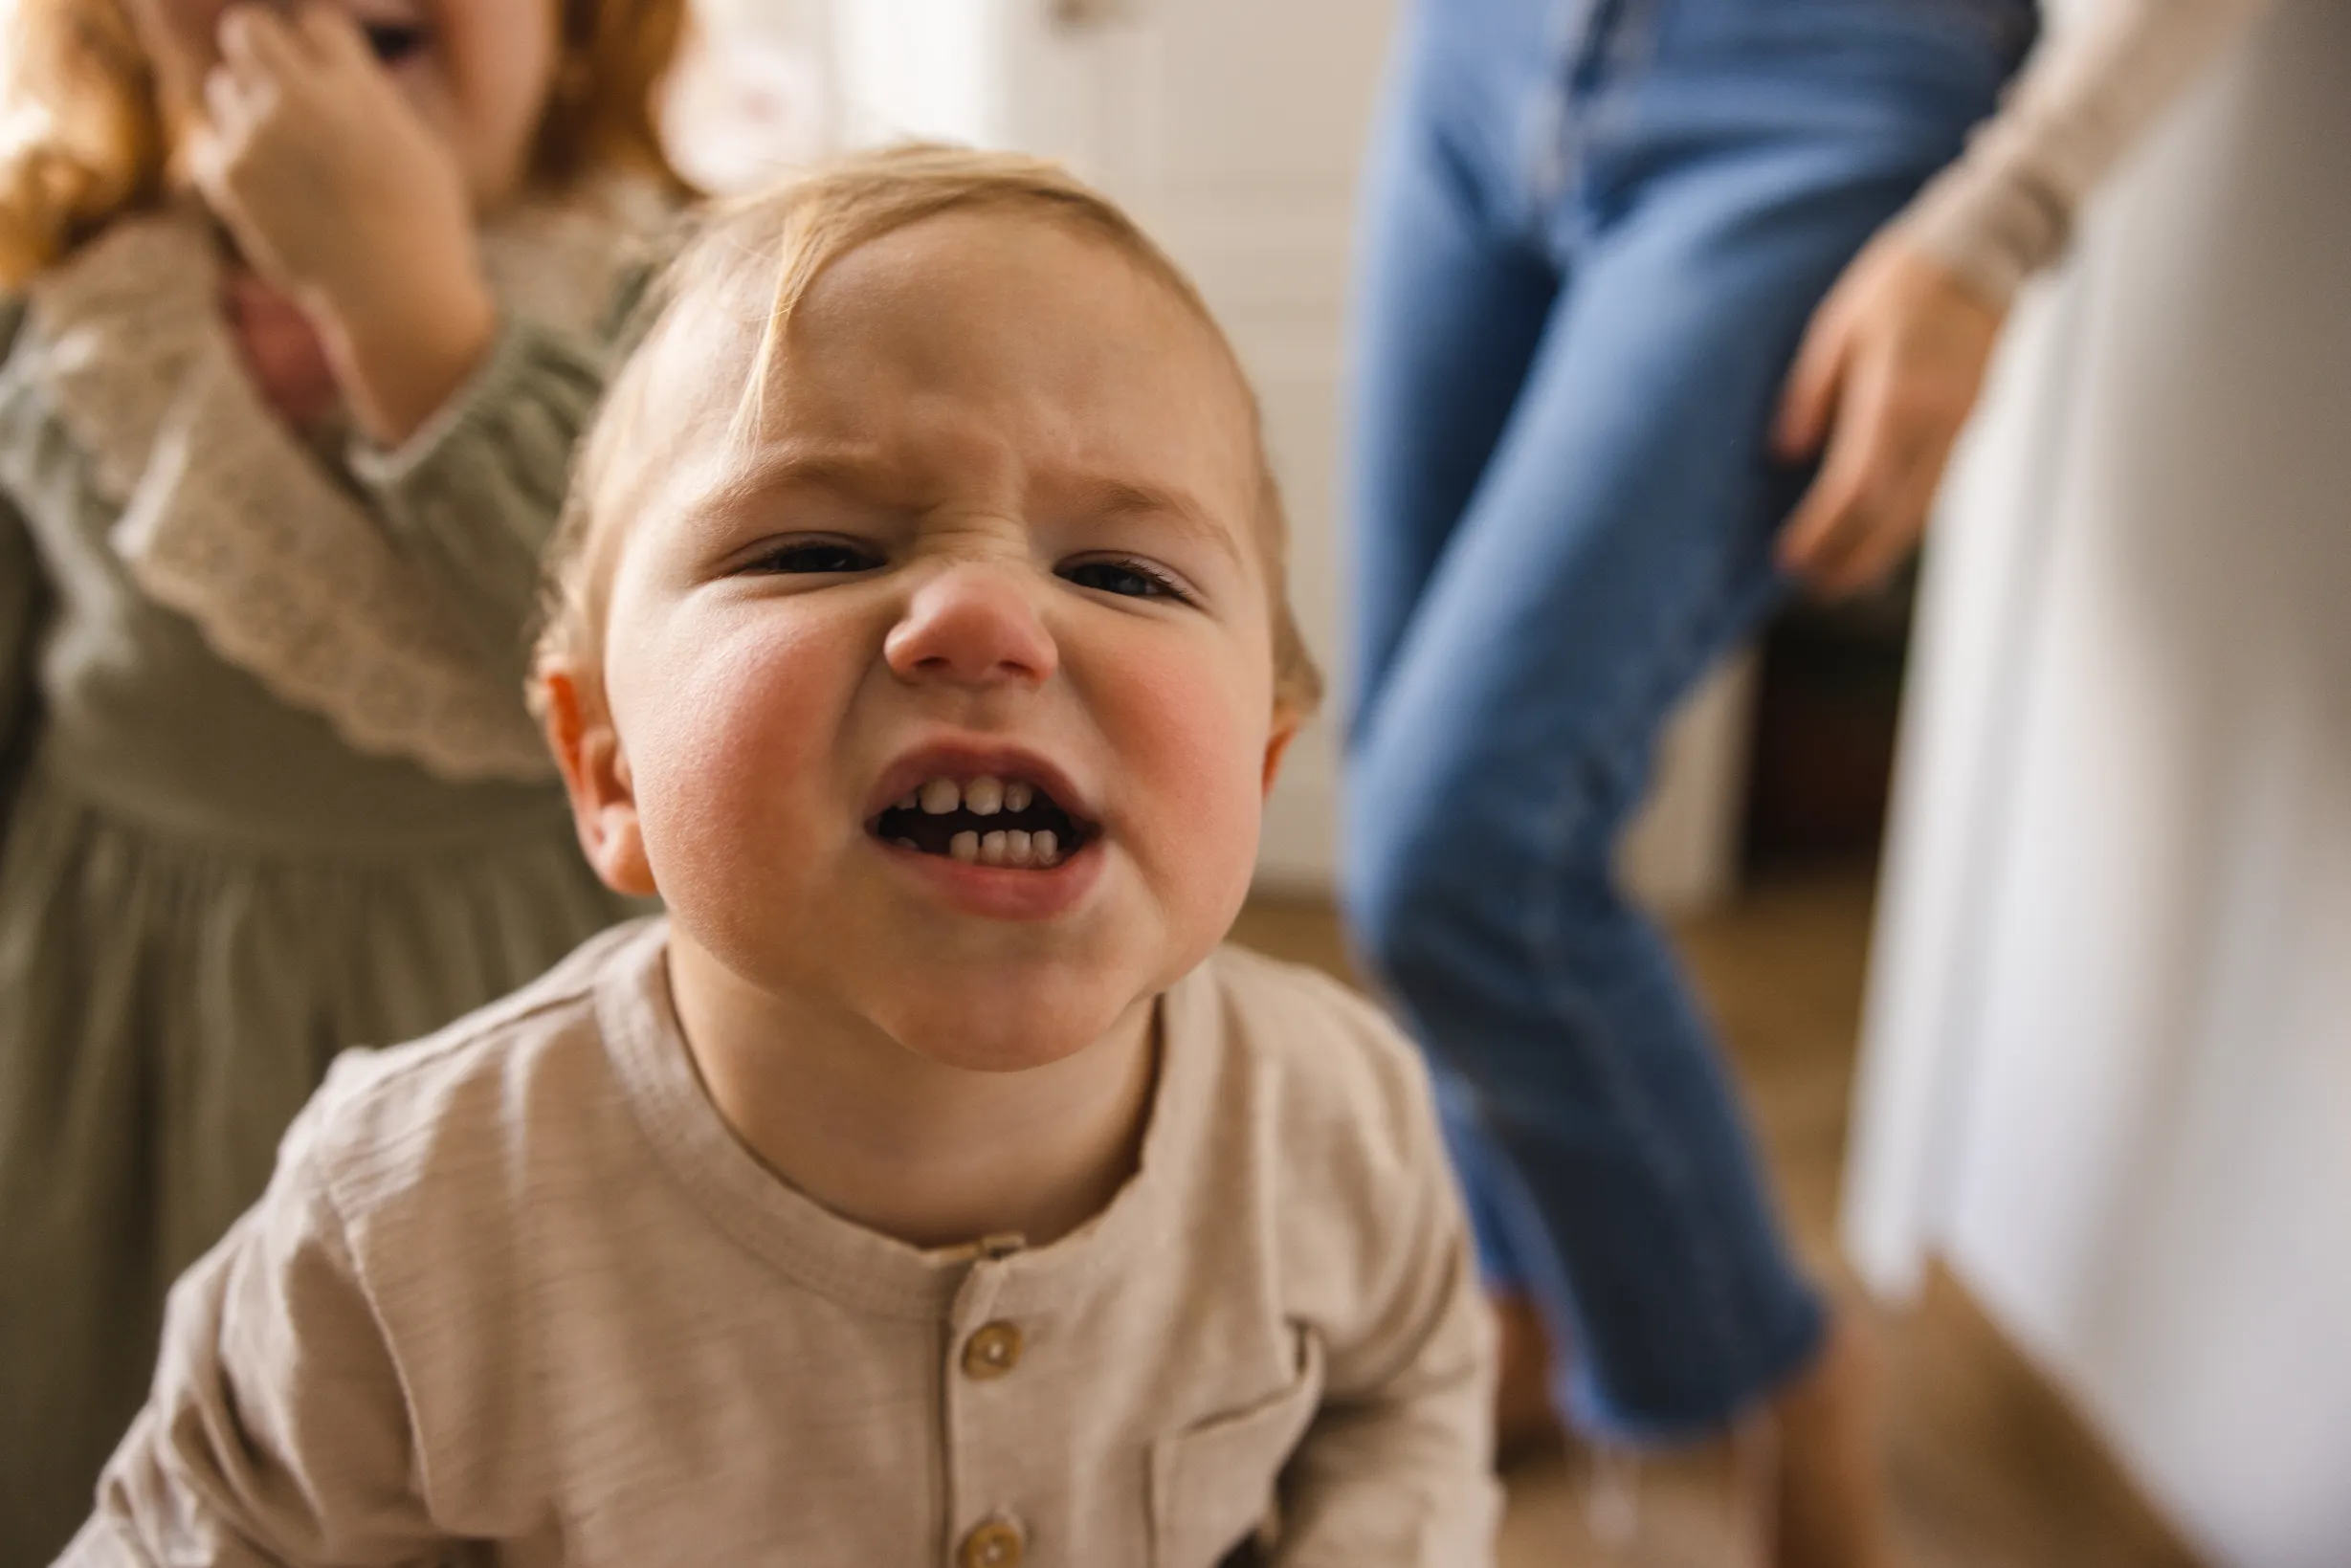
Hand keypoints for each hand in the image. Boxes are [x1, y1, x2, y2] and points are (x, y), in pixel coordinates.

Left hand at [186, 4, 496, 443]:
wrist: (395, 297)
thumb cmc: (424, 228)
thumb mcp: (419, 149)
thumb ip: (371, 103)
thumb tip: (339, 78)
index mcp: (356, 88)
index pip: (316, 23)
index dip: (323, 51)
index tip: (334, 84)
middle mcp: (301, 101)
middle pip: (246, 28)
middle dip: (260, 50)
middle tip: (278, 86)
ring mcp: (258, 137)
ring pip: (223, 85)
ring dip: (247, 109)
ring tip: (286, 157)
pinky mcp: (228, 176)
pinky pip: (210, 143)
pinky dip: (234, 162)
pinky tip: (271, 193)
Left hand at [1771, 235, 2007, 595]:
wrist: (1981, 251)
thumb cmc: (1900, 281)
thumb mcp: (1838, 326)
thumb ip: (1811, 393)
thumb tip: (1785, 453)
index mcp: (1894, 395)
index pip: (1857, 485)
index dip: (1824, 530)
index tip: (1789, 557)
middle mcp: (1934, 420)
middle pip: (1893, 513)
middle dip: (1852, 557)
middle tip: (1814, 590)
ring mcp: (1958, 424)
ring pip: (1921, 508)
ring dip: (1881, 551)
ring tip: (1842, 581)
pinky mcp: (1968, 421)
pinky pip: (1935, 486)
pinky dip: (1905, 522)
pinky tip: (1881, 540)